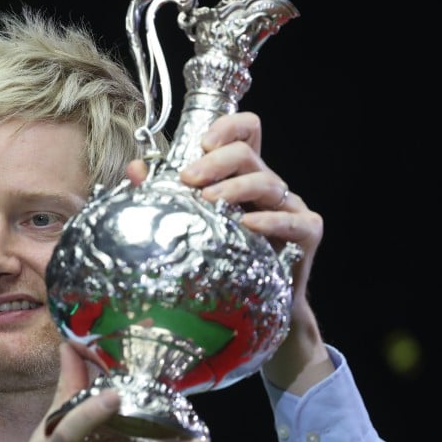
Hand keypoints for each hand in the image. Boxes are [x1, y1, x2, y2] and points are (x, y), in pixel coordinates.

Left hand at [126, 111, 331, 392]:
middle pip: (248, 154)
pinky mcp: (307, 232)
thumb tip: (134, 169)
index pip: (246, 131)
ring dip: (234, 187)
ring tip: (207, 200)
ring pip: (266, 182)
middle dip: (216, 161)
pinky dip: (270, 220)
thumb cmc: (216, 264)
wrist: (250, 315)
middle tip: (187, 179)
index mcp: (242, 176)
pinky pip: (292, 220)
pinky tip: (247, 225)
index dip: (228, 127)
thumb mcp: (188, 226)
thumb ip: (160, 195)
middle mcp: (268, 185)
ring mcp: (290, 207)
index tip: (201, 142)